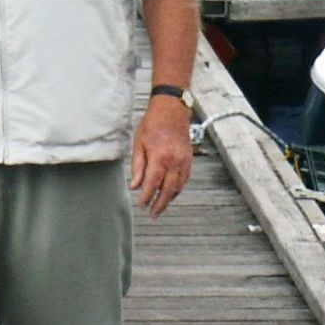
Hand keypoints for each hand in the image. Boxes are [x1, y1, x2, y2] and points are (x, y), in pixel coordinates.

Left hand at [129, 99, 194, 216]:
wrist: (172, 111)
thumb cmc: (152, 125)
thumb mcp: (138, 143)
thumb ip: (138, 166)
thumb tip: (135, 185)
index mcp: (160, 157)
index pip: (152, 184)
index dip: (146, 197)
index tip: (141, 205)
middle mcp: (174, 161)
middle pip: (168, 190)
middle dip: (160, 204)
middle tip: (153, 214)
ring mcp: (184, 162)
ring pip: (178, 187)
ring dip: (169, 198)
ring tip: (160, 206)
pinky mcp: (189, 160)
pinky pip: (184, 180)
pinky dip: (177, 189)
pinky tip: (170, 193)